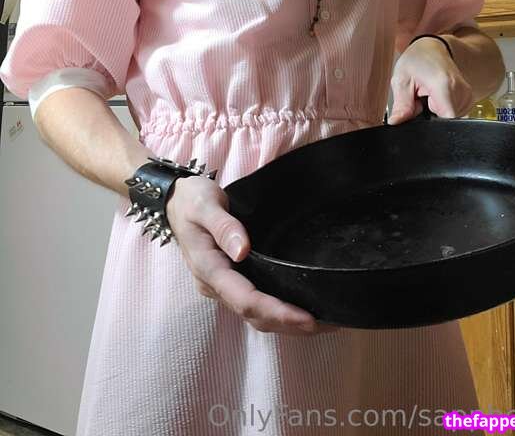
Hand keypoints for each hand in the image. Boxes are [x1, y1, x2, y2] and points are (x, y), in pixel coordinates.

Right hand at [165, 175, 339, 335]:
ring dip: (286, 323)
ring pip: (255, 315)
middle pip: (254, 315)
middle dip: (289, 324)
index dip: (277, 311)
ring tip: (323, 322)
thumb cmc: (192, 200)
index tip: (306, 317)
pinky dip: (278, 311)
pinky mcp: (230, 281)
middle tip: (327, 324)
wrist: (176, 200)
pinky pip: (255, 303)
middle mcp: (215, 284)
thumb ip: (223, 226)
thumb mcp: (205, 204)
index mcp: (208, 268)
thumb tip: (242, 251)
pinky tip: (299, 308)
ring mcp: (222, 285)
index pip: (245, 299)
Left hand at [387, 37, 473, 123]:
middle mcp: (460, 89)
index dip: (430, 118)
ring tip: (430, 93)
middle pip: (446, 119)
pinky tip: (438, 95)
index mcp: (444, 85)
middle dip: (431, 113)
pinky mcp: (469, 97)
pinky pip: (456, 113)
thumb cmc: (416, 60)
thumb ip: (401, 106)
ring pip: (451, 117)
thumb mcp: (402, 81)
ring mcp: (466, 93)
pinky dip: (445, 107)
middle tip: (422, 95)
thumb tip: (396, 122)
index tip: (422, 105)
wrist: (432, 48)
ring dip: (438, 109)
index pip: (445, 119)